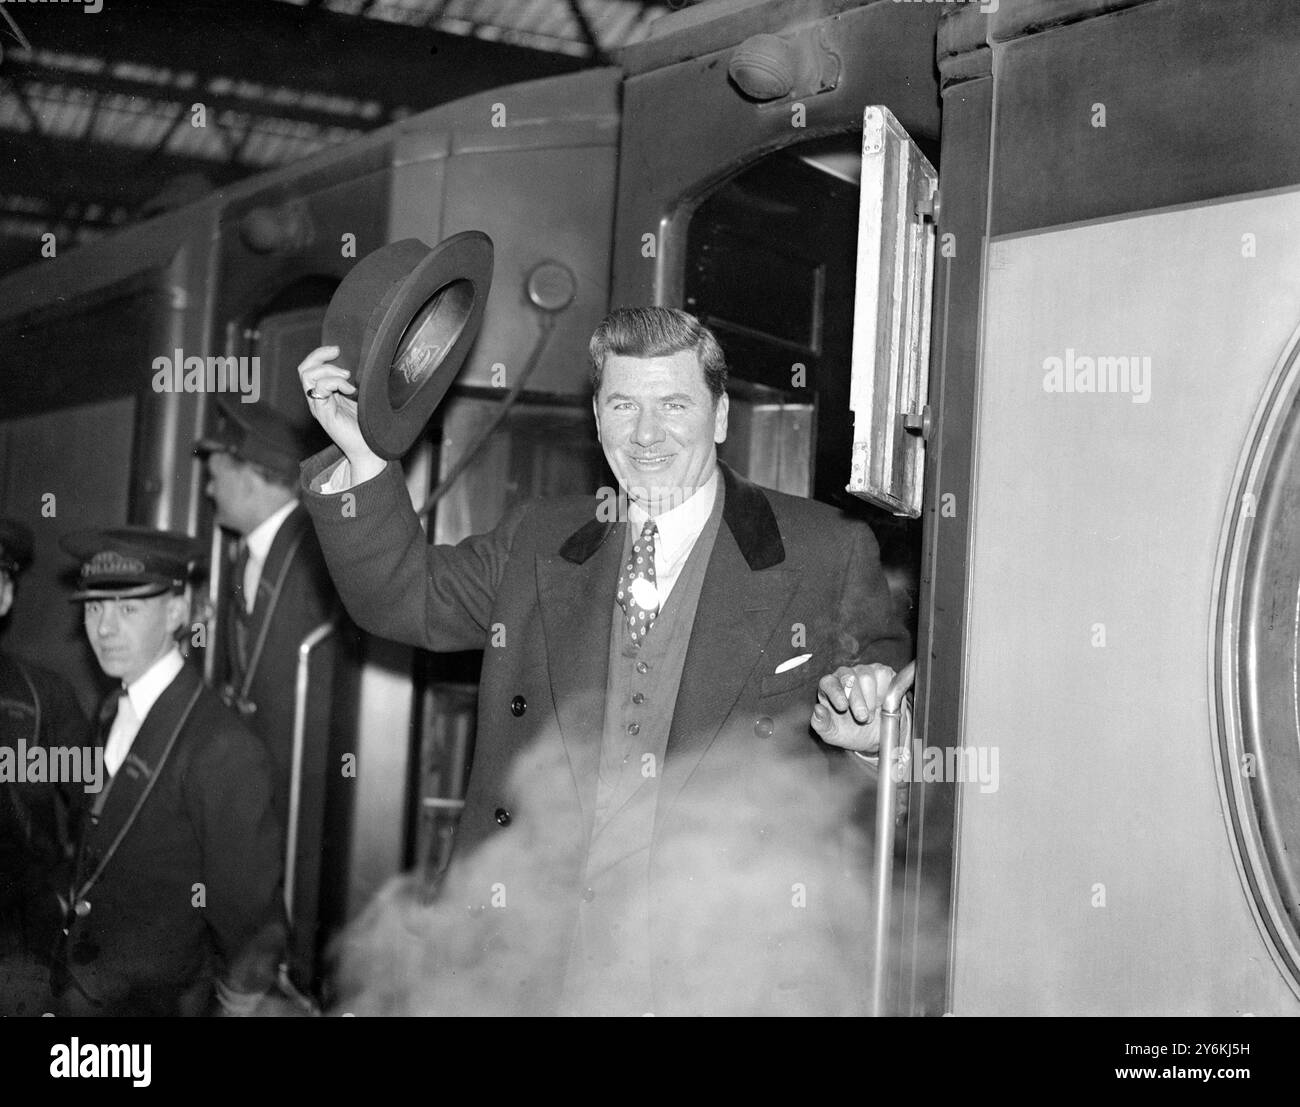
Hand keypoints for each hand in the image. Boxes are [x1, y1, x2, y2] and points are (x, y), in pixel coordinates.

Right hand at [297, 345, 384, 483]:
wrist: (371, 448)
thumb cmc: (367, 424)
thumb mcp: (360, 396)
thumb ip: (353, 381)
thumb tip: (359, 360)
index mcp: (323, 394)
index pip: (309, 367)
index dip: (319, 354)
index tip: (337, 349)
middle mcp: (317, 400)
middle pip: (304, 369)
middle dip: (320, 356)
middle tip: (340, 358)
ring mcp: (318, 407)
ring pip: (308, 376)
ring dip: (329, 371)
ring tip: (347, 378)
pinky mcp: (324, 414)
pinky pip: (320, 390)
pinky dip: (335, 383)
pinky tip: (349, 390)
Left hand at [810, 663, 896, 752]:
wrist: (874, 737)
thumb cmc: (849, 731)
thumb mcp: (833, 734)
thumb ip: (821, 724)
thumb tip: (817, 710)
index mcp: (829, 688)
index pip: (828, 682)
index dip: (835, 693)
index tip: (842, 707)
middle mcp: (845, 676)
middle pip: (849, 677)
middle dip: (856, 698)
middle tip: (862, 718)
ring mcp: (864, 672)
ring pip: (867, 675)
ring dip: (871, 700)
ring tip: (870, 717)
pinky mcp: (882, 673)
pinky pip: (884, 675)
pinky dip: (885, 692)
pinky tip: (882, 705)